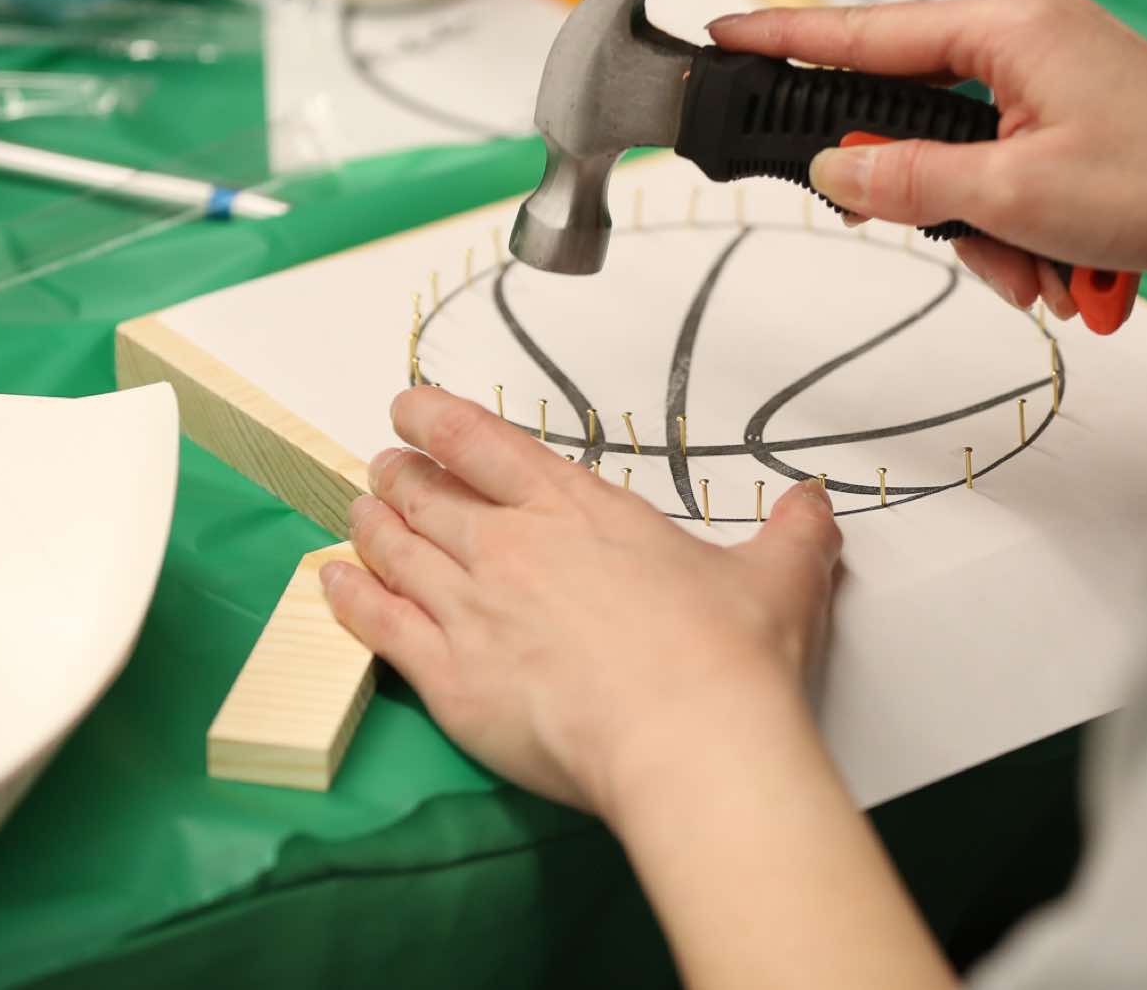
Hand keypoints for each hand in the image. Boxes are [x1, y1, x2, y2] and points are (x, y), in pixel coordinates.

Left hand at [322, 387, 842, 815]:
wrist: (690, 738)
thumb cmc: (728, 657)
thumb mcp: (778, 577)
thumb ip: (791, 534)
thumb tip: (815, 508)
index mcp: (577, 508)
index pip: (485, 443)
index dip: (437, 418)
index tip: (409, 407)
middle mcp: (511, 546)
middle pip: (427, 494)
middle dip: (398, 472)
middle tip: (383, 465)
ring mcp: (472, 609)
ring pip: (394, 549)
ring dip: (368, 522)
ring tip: (354, 508)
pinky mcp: (450, 677)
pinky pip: (379, 625)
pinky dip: (348, 597)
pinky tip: (331, 582)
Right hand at [709, 0, 1146, 319]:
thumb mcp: (1015, 194)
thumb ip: (908, 179)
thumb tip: (835, 167)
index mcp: (1006, 26)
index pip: (865, 33)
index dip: (788, 40)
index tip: (728, 36)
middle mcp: (1026, 35)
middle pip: (914, 117)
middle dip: (933, 201)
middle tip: (965, 242)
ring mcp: (1053, 75)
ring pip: (961, 161)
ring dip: (989, 232)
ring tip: (1042, 272)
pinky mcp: (1075, 115)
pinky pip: (1006, 173)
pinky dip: (1022, 229)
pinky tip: (1062, 266)